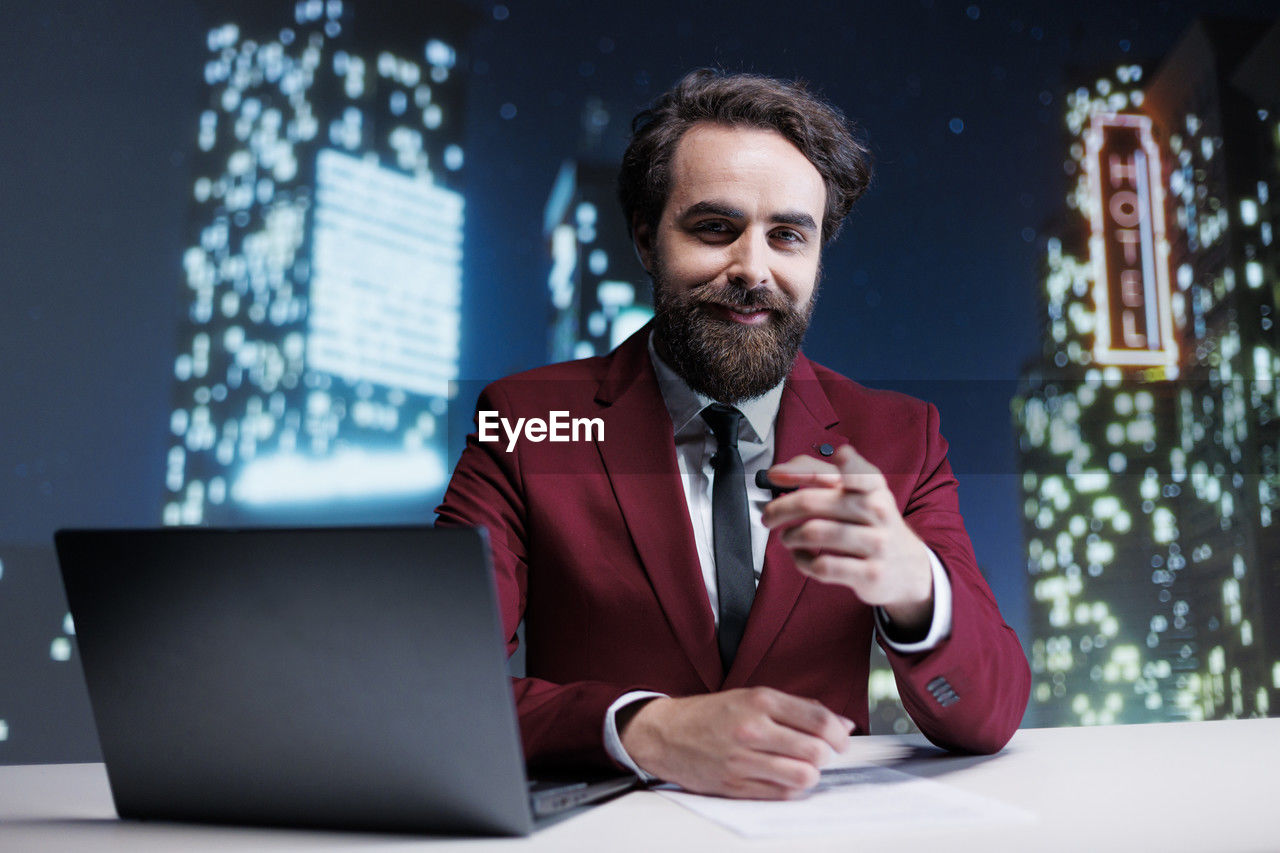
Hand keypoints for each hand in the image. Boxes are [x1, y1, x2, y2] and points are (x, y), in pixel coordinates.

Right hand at [618, 687, 853, 798]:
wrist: (666, 733)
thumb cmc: (712, 714)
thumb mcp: (752, 696)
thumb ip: (798, 708)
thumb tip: (841, 724)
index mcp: (760, 700)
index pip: (818, 721)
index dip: (839, 735)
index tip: (840, 740)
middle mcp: (752, 729)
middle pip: (816, 752)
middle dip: (825, 756)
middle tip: (819, 754)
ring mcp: (743, 759)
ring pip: (803, 776)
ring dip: (810, 775)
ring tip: (801, 767)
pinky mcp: (735, 785)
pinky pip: (781, 794)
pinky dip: (791, 788)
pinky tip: (783, 778)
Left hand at [761, 445, 933, 632]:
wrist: (909, 568)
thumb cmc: (872, 523)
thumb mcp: (858, 493)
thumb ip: (819, 475)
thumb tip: (777, 472)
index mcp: (872, 485)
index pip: (850, 471)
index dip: (824, 467)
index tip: (799, 468)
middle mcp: (876, 510)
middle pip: (812, 502)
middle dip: (779, 509)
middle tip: (768, 516)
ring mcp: (876, 543)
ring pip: (813, 533)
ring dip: (789, 536)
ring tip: (787, 537)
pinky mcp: (870, 573)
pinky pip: (822, 565)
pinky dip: (801, 561)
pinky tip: (802, 556)